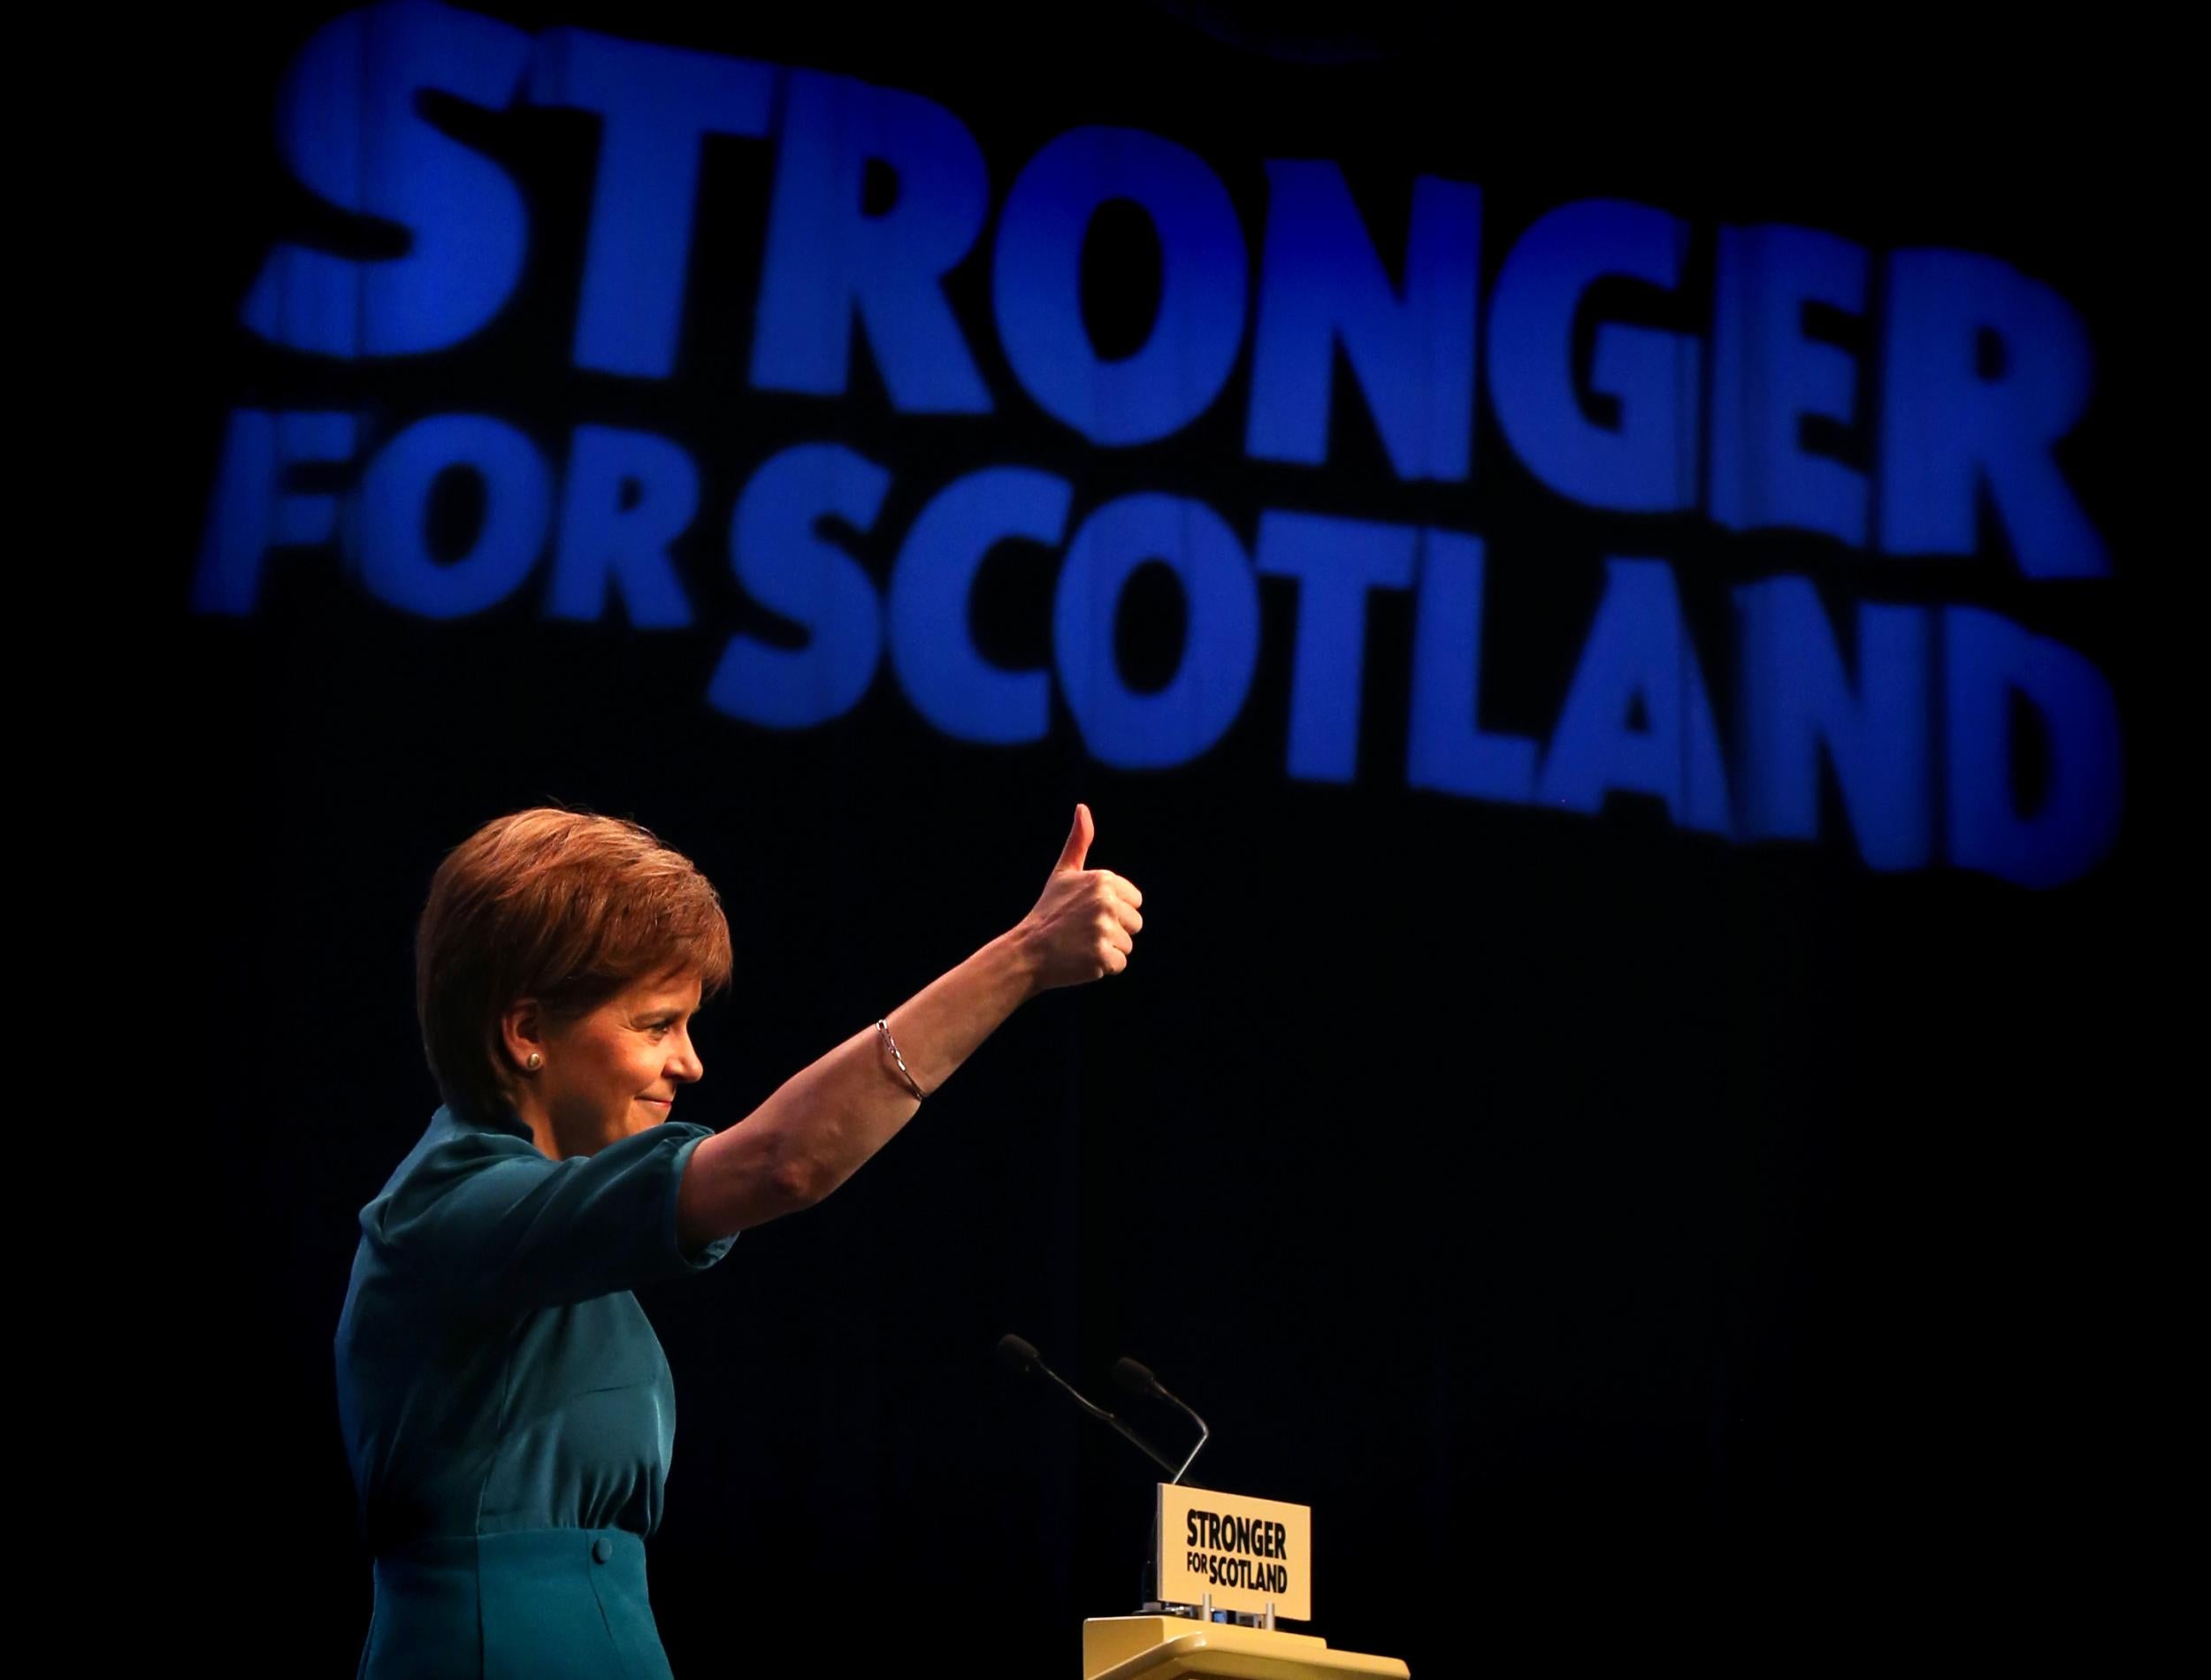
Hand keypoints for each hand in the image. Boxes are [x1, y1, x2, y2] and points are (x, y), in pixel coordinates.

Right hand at [1015, 804, 1144, 991]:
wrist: (1027, 951)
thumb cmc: (1048, 911)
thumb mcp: (1063, 873)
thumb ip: (1079, 842)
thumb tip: (1082, 808)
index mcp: (1103, 879)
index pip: (1135, 901)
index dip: (1114, 911)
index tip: (1086, 913)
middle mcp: (1106, 902)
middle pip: (1135, 924)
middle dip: (1114, 931)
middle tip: (1082, 931)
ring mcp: (1104, 930)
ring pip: (1128, 945)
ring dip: (1107, 949)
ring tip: (1080, 945)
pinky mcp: (1102, 956)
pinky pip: (1120, 964)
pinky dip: (1103, 967)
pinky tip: (1081, 959)